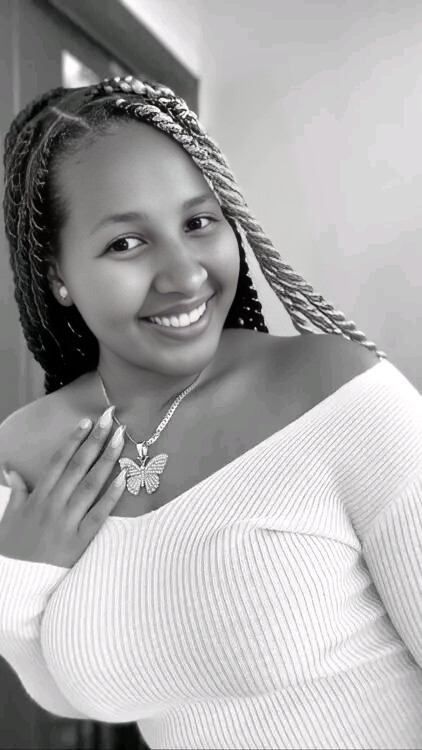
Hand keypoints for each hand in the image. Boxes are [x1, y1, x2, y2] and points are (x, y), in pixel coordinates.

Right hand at [0, 407, 126, 566]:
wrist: (15, 583)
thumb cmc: (13, 548)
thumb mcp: (9, 516)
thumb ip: (16, 491)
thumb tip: (12, 470)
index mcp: (38, 496)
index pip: (59, 461)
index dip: (74, 440)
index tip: (88, 422)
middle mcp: (54, 504)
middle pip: (78, 466)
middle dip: (96, 440)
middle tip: (111, 418)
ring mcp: (67, 522)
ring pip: (91, 485)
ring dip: (107, 460)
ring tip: (121, 439)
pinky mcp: (79, 541)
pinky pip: (98, 515)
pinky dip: (112, 496)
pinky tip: (124, 478)